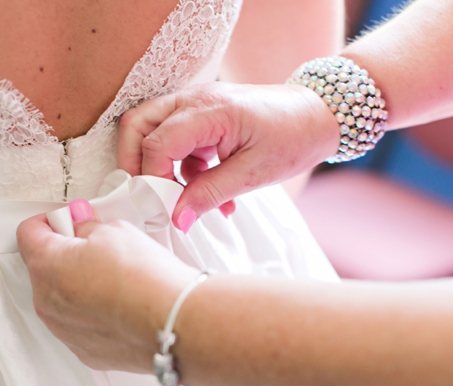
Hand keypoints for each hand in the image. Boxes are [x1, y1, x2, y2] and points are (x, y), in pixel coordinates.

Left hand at [17, 205, 198, 372]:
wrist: (174, 323)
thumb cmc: (146, 279)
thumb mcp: (115, 230)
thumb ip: (88, 227)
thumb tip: (82, 228)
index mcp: (46, 266)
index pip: (29, 233)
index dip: (50, 220)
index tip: (68, 220)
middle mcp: (46, 303)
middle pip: (44, 269)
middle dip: (66, 254)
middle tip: (97, 247)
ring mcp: (64, 331)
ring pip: (61, 300)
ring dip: (79, 286)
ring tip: (115, 279)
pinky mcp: (85, 351)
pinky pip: (80, 325)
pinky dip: (93, 313)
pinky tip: (119, 305)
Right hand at [117, 82, 339, 228]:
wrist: (317, 115)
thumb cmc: (292, 138)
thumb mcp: (252, 174)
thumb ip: (210, 194)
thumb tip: (177, 219)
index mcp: (209, 109)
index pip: (157, 143)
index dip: (153, 179)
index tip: (165, 207)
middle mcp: (194, 99)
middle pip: (137, 125)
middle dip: (135, 164)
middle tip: (150, 197)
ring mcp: (194, 104)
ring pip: (149, 130)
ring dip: (160, 167)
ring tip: (186, 199)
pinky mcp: (199, 116)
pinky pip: (174, 140)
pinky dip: (181, 169)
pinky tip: (208, 193)